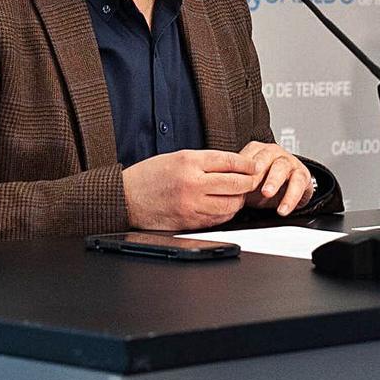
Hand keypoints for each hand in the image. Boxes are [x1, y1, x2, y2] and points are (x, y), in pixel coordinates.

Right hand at [122, 149, 259, 229]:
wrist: (126, 197)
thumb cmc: (150, 176)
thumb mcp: (177, 157)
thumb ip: (205, 161)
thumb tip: (234, 165)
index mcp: (189, 162)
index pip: (230, 161)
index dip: (247, 164)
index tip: (253, 165)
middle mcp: (192, 183)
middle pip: (236, 184)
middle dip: (249, 182)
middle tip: (253, 180)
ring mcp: (191, 205)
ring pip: (231, 205)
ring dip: (240, 199)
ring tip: (239, 194)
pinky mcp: (190, 221)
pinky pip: (218, 219)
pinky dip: (226, 213)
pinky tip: (225, 206)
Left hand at [238, 141, 315, 215]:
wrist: (287, 190)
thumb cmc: (262, 184)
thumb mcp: (245, 182)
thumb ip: (234, 182)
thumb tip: (214, 191)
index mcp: (256, 151)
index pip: (247, 157)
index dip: (241, 170)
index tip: (235, 183)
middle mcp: (273, 152)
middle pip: (265, 158)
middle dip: (257, 172)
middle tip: (251, 185)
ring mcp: (288, 161)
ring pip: (282, 167)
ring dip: (274, 181)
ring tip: (267, 193)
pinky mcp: (302, 174)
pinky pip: (298, 183)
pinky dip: (290, 198)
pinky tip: (283, 209)